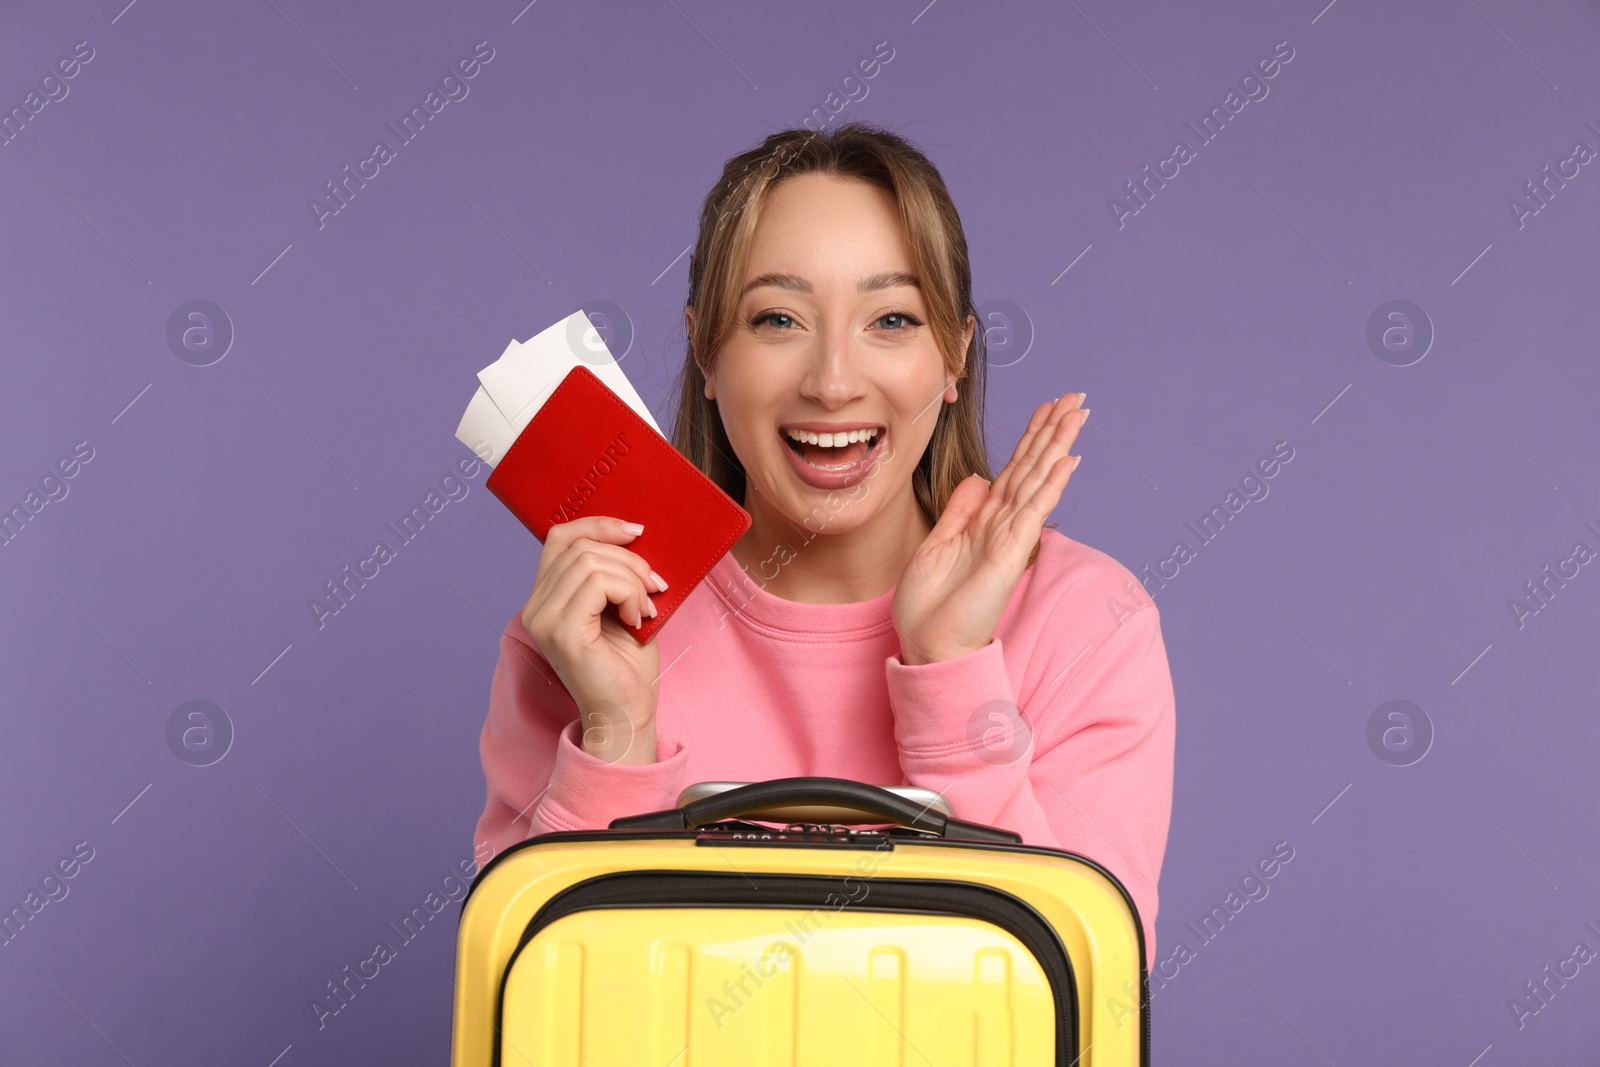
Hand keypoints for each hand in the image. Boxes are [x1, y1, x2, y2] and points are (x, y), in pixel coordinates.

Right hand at [519, 516, 667, 763]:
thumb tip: (635, 536)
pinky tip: (637, 618)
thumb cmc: (626, 667)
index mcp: (546, 597)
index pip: (560, 537)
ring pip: (591, 561)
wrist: (626, 715)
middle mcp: (536, 606)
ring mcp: (544, 619)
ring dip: (632, 579)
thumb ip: (615, 573)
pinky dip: (629, 593)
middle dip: (629, 559)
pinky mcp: (561, 632)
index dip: (598, 524)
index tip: (636, 532)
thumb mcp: (621, 606)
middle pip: (581, 546)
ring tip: (645, 608)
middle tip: (654, 587)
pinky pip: (598, 583)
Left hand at [891, 393, 1088, 665]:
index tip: (1046, 407)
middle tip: (1076, 398)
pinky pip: (1033, 511)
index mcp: (984, 521)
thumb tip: (979, 478)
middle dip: (1053, 431)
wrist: (929, 646)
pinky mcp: (1009, 553)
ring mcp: (1009, 537)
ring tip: (1077, 414)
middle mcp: (1002, 525)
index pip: (1013, 470)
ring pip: (1038, 480)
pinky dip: (1050, 484)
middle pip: (1033, 467)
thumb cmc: (930, 607)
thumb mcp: (937, 544)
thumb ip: (960, 511)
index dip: (1030, 437)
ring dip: (1058, 446)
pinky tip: (1068, 460)